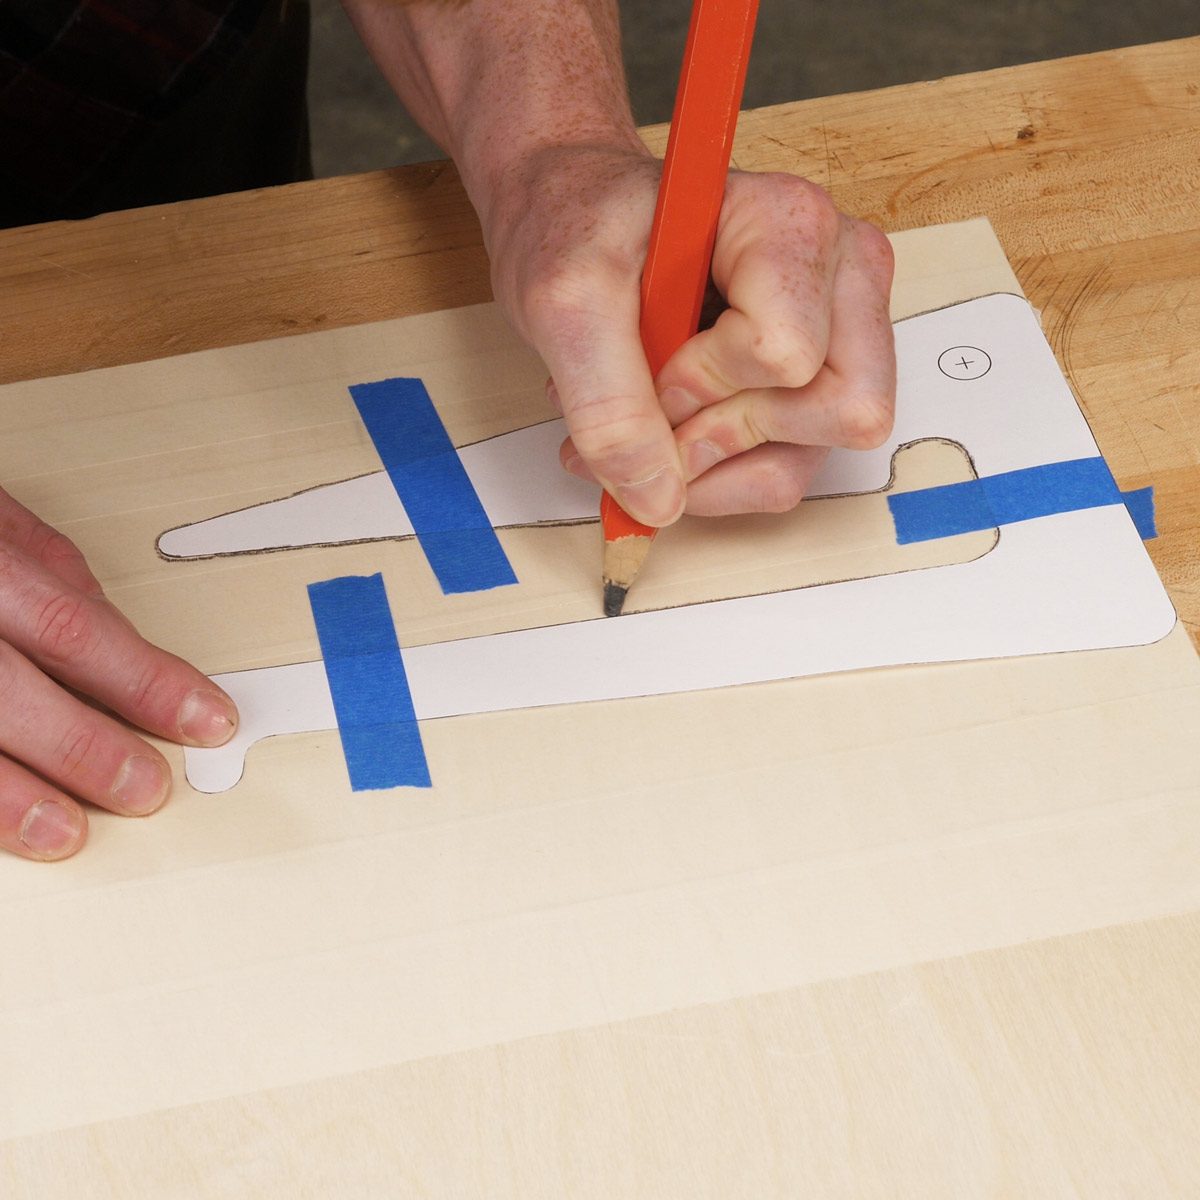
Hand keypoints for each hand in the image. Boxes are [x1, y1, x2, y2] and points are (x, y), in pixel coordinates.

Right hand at [0, 489, 236, 861]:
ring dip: (10, 795)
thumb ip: (53, 577)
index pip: (74, 628)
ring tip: (65, 832)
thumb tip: (120, 637)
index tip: (206, 718)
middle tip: (147, 787)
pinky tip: (1, 826)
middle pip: (12, 689)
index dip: (145, 680)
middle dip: (86, 747)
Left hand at [482, 145, 895, 522]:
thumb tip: (657, 501)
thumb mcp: (564, 300)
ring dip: (707, 467)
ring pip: (807, 458)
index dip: (704, 385)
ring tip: (636, 427)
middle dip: (728, 437)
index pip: (786, 353)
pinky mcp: (811, 388)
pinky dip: (712, 476)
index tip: (648, 364)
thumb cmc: (573, 226)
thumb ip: (608, 400)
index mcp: (793, 226)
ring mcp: (837, 336)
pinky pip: (785, 472)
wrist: (564, 216)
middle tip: (651, 410)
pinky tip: (659, 437)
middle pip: (841, 411)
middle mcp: (839, 277)